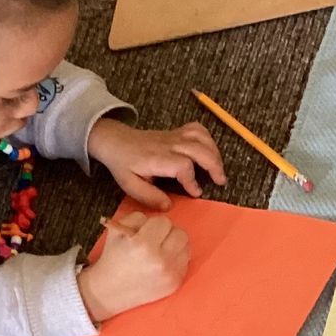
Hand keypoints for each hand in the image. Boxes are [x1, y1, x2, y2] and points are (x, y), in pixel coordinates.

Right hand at [78, 212, 190, 322]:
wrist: (109, 290)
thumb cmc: (113, 258)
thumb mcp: (116, 230)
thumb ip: (137, 217)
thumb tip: (157, 220)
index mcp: (143, 244)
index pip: (164, 222)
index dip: (154, 225)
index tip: (146, 232)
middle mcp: (160, 260)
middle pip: (180, 233)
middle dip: (168, 233)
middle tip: (156, 240)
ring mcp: (170, 274)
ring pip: (186, 247)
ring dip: (175, 245)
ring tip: (161, 250)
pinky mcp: (175, 284)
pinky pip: (186, 262)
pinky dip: (176, 259)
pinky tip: (163, 263)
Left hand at [87, 115, 226, 209]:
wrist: (115, 140)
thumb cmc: (123, 164)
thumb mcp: (130, 184)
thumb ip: (149, 196)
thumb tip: (168, 206)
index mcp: (157, 158)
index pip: (183, 165)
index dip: (192, 180)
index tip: (196, 193)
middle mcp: (169, 144)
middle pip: (199, 149)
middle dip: (214, 165)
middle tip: (220, 181)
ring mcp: (174, 136)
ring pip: (201, 137)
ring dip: (214, 152)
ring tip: (219, 169)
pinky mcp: (177, 132)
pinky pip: (197, 129)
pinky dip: (208, 139)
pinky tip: (210, 152)